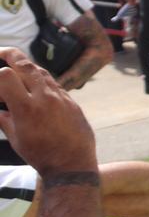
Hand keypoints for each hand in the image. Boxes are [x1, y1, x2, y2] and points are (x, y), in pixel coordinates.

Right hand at [0, 49, 96, 174]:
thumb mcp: (15, 138)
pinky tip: (35, 84)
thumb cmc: (40, 155)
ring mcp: (61, 98)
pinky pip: (55, 84)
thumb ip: (3, 118)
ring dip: (26, 66)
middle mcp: (45, 98)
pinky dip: (42, 80)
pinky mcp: (72, 101)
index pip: (6, 75)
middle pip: (25, 65)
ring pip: (42, 72)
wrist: (73, 164)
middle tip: (0, 52)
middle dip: (10, 54)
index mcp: (27, 107)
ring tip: (16, 66)